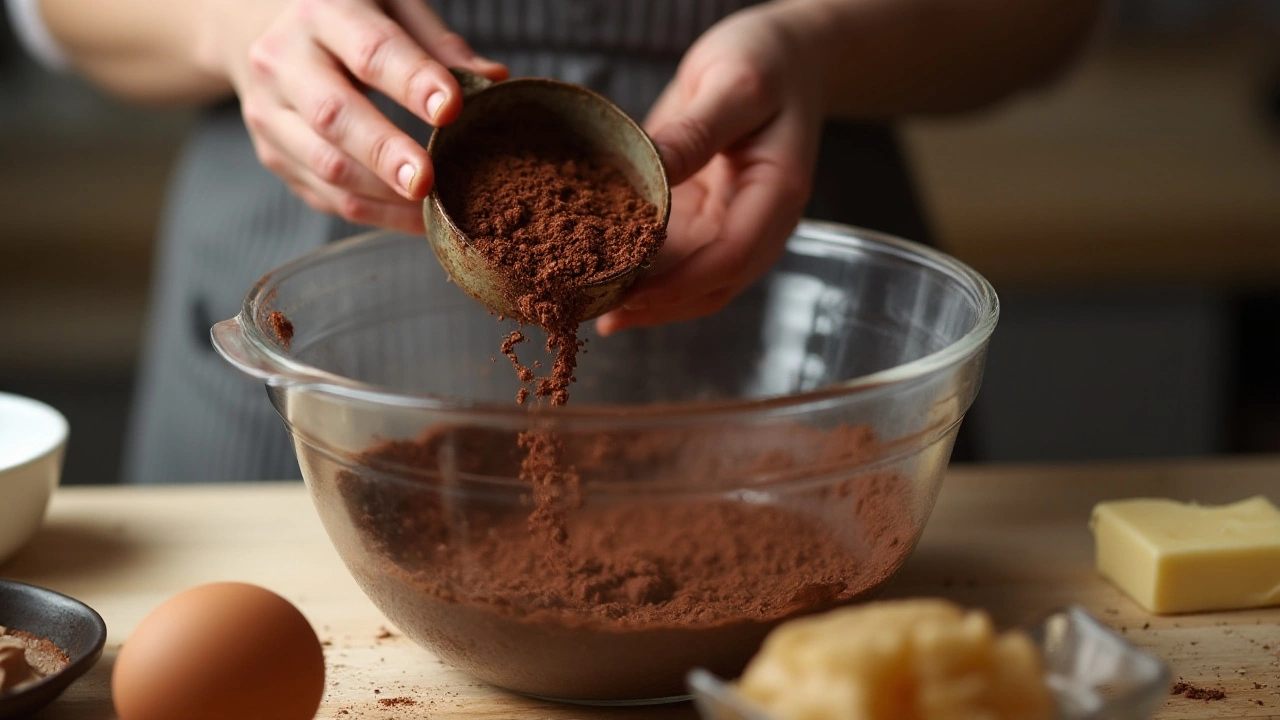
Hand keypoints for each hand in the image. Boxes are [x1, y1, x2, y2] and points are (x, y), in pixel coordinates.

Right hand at [220, 0, 506, 232]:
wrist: (262, 30)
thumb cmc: (345, 18)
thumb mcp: (390, 7)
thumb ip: (438, 43)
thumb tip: (493, 80)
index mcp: (321, 14)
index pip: (370, 50)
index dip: (412, 82)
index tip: (452, 108)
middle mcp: (283, 62)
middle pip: (334, 115)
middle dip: (385, 153)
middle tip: (427, 180)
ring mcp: (270, 114)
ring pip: (327, 166)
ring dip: (384, 195)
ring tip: (434, 209)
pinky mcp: (273, 156)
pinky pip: (326, 196)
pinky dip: (375, 214)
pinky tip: (414, 218)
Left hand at [596, 4, 824, 335]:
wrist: (782, 58)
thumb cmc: (766, 61)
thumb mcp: (735, 85)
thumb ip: (698, 131)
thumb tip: (653, 170)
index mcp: (777, 194)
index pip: (731, 257)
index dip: (680, 283)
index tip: (629, 293)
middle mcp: (757, 222)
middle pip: (709, 286)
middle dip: (655, 306)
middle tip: (592, 312)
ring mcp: (729, 223)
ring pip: (689, 282)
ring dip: (643, 300)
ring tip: (586, 306)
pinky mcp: (702, 216)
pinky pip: (671, 255)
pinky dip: (638, 269)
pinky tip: (597, 274)